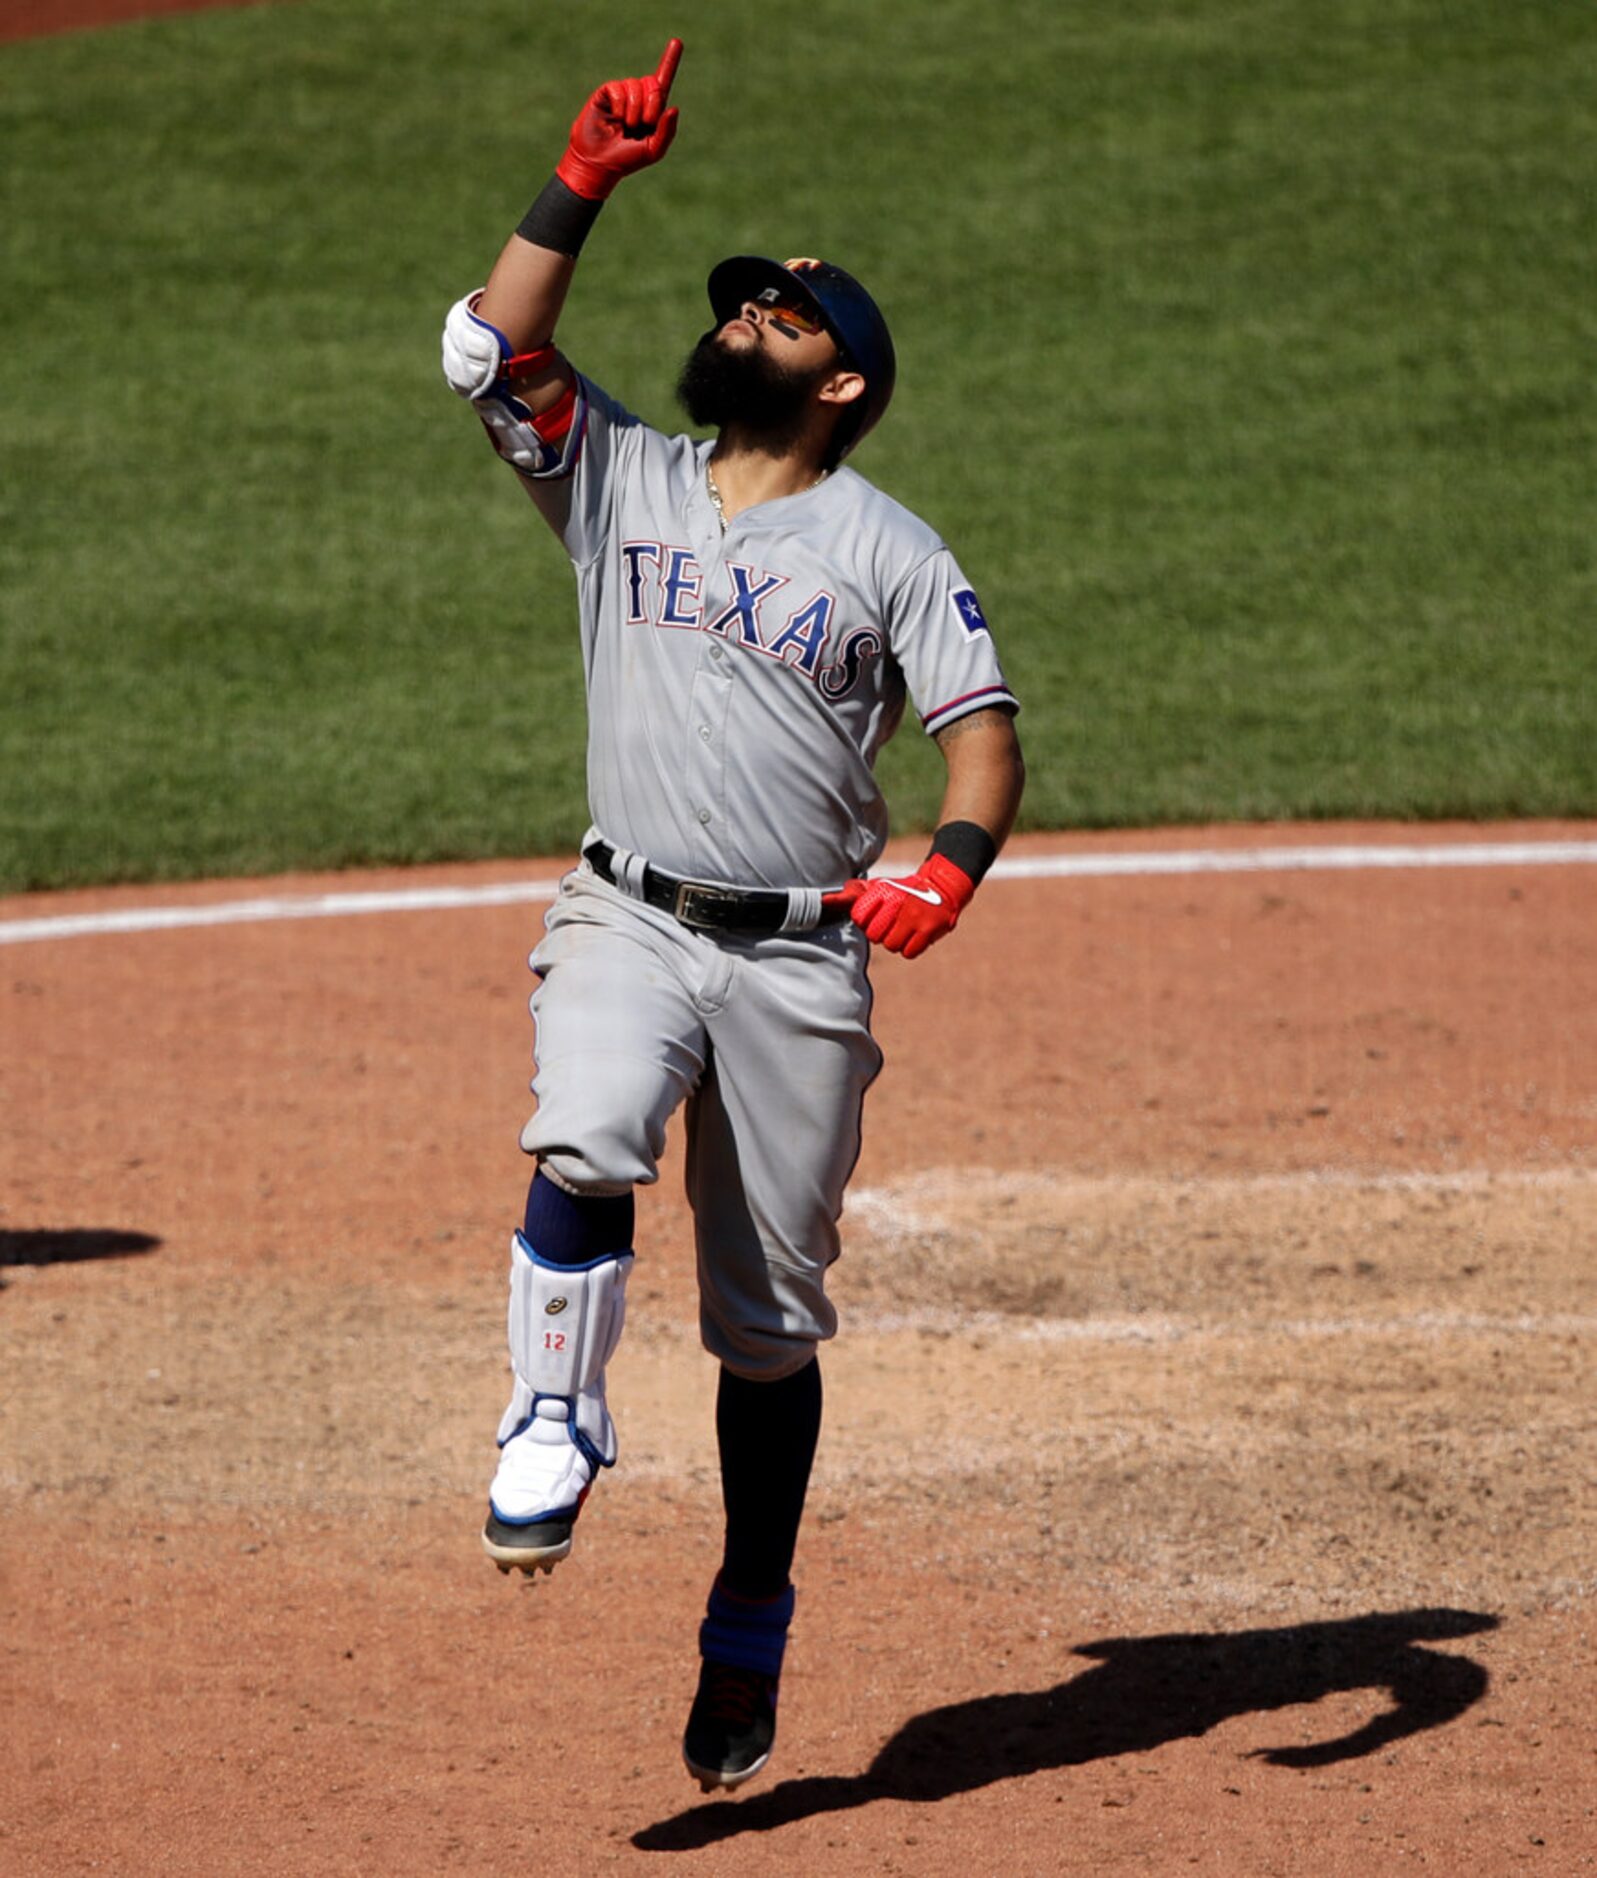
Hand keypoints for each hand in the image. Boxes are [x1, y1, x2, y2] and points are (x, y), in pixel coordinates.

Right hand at [557, 38, 682, 200]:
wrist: (599, 164)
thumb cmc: (626, 160)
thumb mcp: (653, 151)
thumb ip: (667, 132)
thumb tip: (673, 108)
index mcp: (651, 109)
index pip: (663, 81)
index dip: (670, 61)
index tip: (677, 42)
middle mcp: (637, 97)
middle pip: (653, 84)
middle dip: (653, 103)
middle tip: (645, 123)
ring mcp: (621, 94)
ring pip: (636, 85)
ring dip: (635, 109)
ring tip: (626, 125)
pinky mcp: (605, 93)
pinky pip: (618, 88)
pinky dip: (621, 105)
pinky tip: (616, 118)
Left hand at [824, 854, 976, 959]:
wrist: (942, 886)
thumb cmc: (903, 890)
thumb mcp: (878, 887)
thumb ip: (852, 895)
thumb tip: (825, 902)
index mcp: (883, 891)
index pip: (859, 917)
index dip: (865, 921)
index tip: (875, 915)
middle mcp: (897, 903)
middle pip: (874, 935)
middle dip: (880, 933)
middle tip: (891, 923)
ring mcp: (914, 918)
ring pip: (891, 946)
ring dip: (895, 941)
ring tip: (903, 929)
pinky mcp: (928, 930)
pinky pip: (908, 952)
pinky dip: (909, 948)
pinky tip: (913, 936)